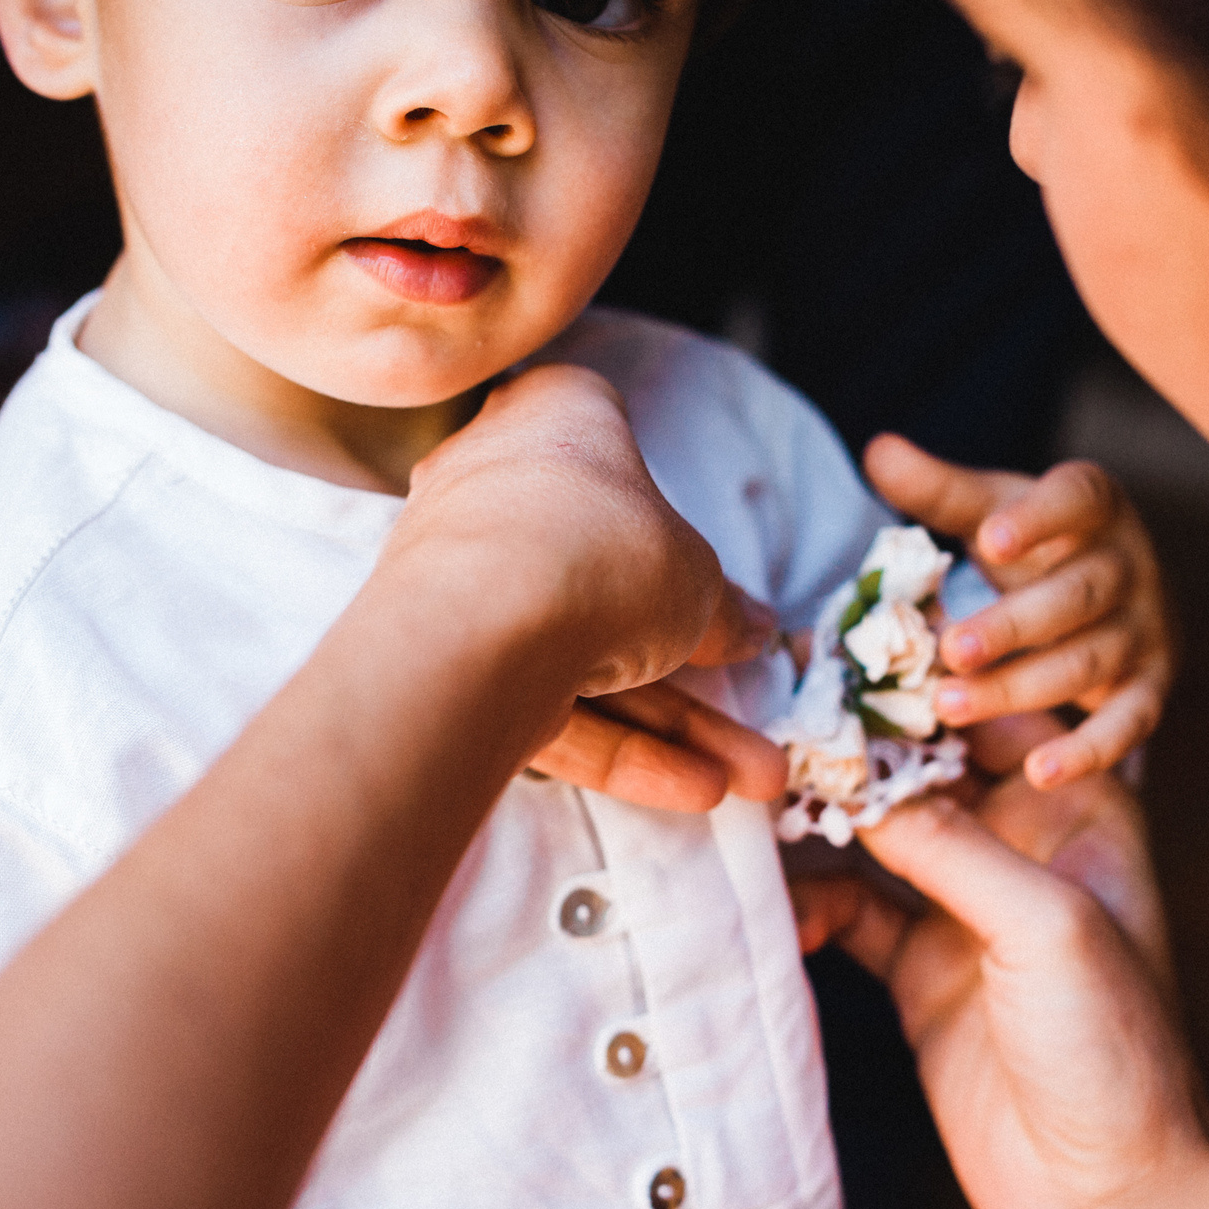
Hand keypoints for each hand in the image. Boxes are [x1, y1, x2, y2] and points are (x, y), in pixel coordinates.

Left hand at [393, 367, 784, 811]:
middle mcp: (494, 486)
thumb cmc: (604, 548)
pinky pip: (546, 702)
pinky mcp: (450, 659)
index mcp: (554, 418)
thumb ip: (725, 610)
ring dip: (675, 727)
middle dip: (692, 667)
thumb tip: (755, 629)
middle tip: (759, 725)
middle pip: (605, 578)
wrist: (483, 620)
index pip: (605, 437)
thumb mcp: (698, 580)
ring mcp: (465, 575)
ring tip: (756, 781)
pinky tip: (697, 790)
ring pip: (583, 656)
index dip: (658, 503)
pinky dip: (618, 746)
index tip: (698, 557)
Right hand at [792, 715, 1207, 1208]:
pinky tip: (776, 902)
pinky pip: (849, 912)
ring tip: (754, 804)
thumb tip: (861, 778)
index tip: (846, 657)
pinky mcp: (920, 972)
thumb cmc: (1113, 1051)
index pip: (998, 719)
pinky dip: (809, 902)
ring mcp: (967, 911)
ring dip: (821, 823)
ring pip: (877, 837)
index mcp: (1081, 814)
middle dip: (855, 748)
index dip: (928, 688)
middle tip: (774, 720)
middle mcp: (1023, 850)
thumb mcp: (1042, 926)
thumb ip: (951, 846)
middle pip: (925, 770)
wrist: (1101, 1193)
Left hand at [866, 434, 1171, 788]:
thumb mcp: (992, 509)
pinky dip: (1089, 751)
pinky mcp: (1151, 686)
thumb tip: (878, 448)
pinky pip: (1129, 723)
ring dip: (1020, 688)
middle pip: (1074, 597)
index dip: (1036, 521)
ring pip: (1088, 662)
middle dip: (1011, 626)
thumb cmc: (1036, 546)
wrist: (1109, 591)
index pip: (1074, 502)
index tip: (987, 541)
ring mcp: (1146, 629)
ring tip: (950, 706)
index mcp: (1092, 507)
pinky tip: (1039, 773)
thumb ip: (937, 489)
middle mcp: (1129, 565)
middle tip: (948, 650)